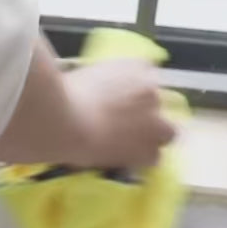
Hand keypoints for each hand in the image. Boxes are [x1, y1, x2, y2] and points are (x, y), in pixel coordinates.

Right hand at [0, 38, 175, 168]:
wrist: (62, 120)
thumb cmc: (59, 93)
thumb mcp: (76, 73)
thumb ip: (93, 79)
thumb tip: (84, 84)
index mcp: (134, 65)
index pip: (145, 72)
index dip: (132, 90)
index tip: (118, 99)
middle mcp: (151, 89)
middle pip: (159, 101)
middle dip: (147, 111)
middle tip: (125, 122)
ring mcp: (154, 120)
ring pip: (167, 131)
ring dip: (152, 137)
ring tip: (130, 146)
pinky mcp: (149, 148)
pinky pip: (154, 157)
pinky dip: (141, 160)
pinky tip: (124, 162)